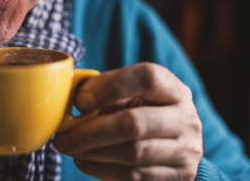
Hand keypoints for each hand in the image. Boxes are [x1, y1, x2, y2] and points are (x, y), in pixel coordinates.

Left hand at [53, 63, 202, 180]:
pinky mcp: (179, 177)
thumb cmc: (142, 112)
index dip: (109, 87)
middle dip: (90, 132)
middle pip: (134, 124)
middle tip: (63, 137)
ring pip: (132, 154)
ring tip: (70, 149)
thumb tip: (74, 100)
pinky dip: (102, 170)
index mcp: (172, 88)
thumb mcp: (130, 94)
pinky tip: (84, 161)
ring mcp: (186, 151)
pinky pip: (135, 177)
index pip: (146, 77)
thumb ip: (106, 90)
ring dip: (92, 153)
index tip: (79, 101)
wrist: (175, 143)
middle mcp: (186, 118)